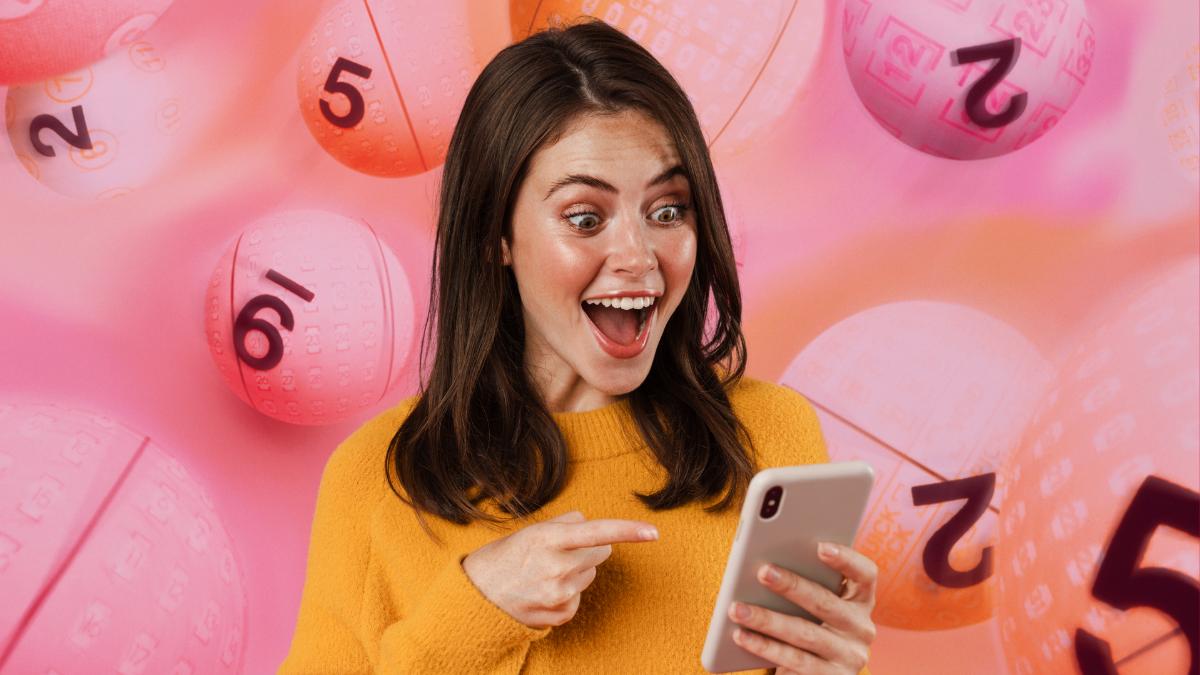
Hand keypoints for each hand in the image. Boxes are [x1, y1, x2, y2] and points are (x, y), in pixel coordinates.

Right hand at [462, 510, 658, 628]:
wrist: (476, 598)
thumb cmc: (504, 558)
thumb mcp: (530, 531)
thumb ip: (564, 524)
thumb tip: (589, 524)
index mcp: (548, 539)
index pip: (598, 531)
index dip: (629, 531)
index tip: (653, 532)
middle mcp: (557, 567)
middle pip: (602, 552)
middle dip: (589, 549)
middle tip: (560, 551)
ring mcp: (560, 595)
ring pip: (590, 575)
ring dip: (576, 571)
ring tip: (545, 573)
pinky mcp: (560, 615)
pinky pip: (579, 597)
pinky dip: (567, 593)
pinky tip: (544, 591)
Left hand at [727, 542, 876, 673]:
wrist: (814, 673)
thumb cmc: (810, 625)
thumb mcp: (815, 606)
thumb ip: (806, 584)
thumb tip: (768, 566)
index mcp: (861, 600)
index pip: (865, 574)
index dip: (846, 559)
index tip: (820, 546)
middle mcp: (861, 627)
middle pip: (826, 602)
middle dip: (791, 585)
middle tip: (762, 572)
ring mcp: (849, 656)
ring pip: (804, 633)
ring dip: (767, 619)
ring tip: (737, 609)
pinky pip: (794, 660)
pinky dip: (764, 646)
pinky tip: (741, 635)